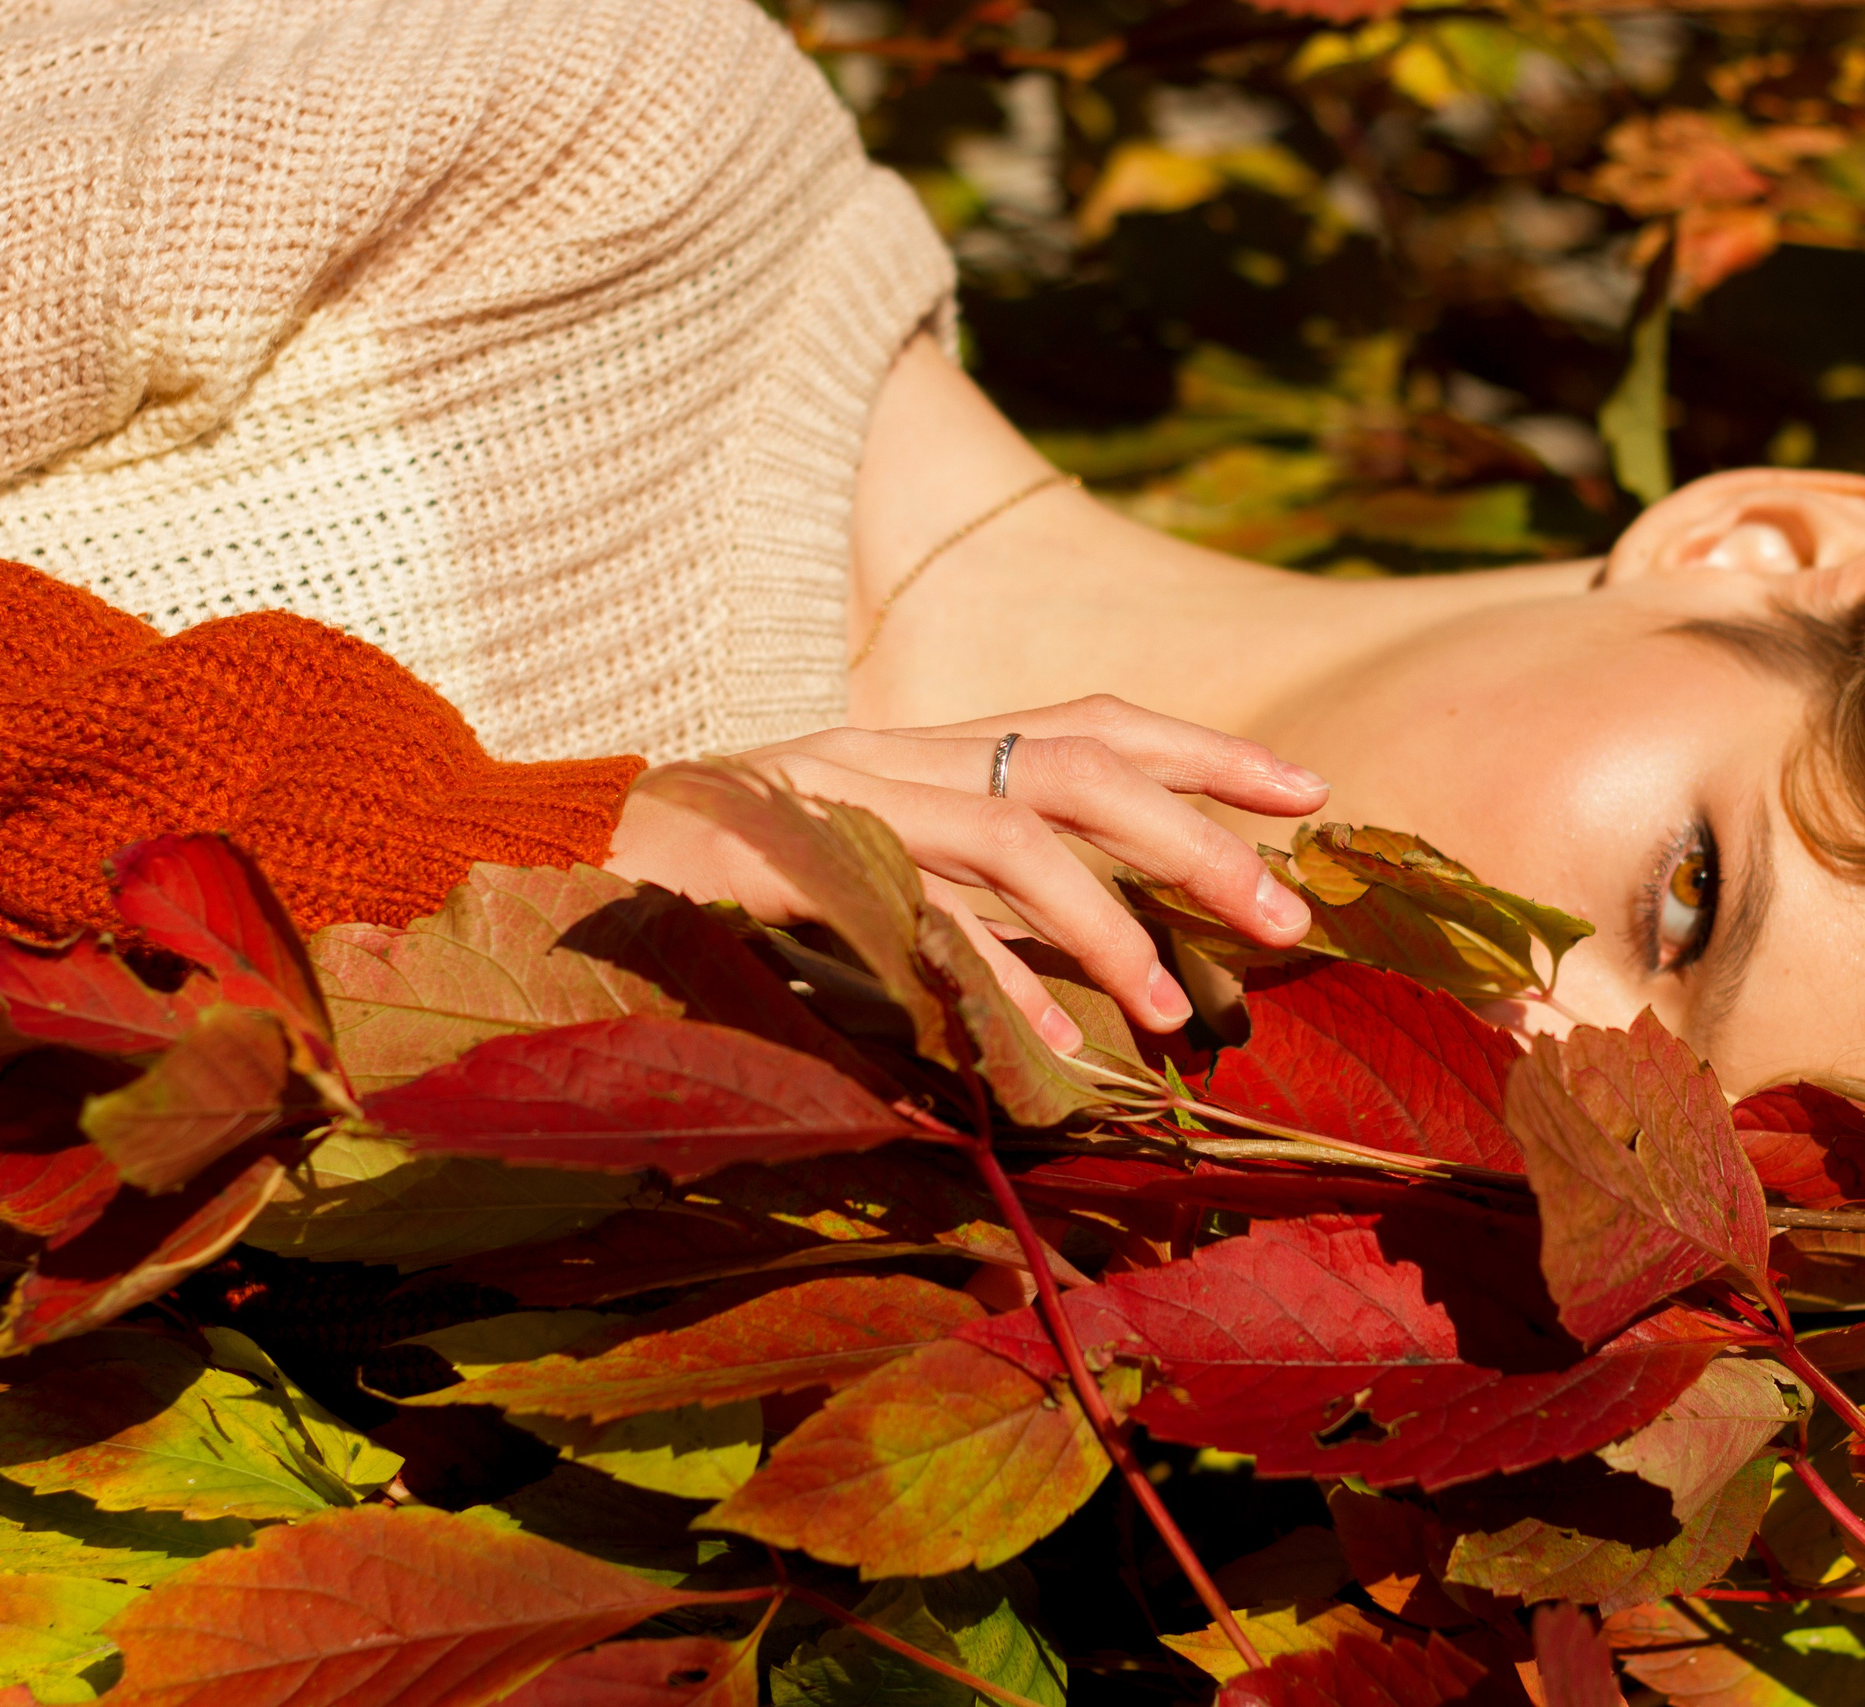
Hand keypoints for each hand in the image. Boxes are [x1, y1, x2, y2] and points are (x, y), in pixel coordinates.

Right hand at [604, 695, 1327, 1048]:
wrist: (554, 865)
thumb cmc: (723, 884)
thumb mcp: (867, 871)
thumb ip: (969, 894)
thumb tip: (1092, 967)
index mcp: (923, 747)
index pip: (1091, 721)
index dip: (1205, 752)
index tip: (1311, 796)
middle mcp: (893, 752)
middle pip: (1081, 765)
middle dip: (1198, 836)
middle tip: (1288, 916)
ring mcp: (836, 799)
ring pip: (1010, 831)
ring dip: (1112, 920)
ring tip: (1180, 1013)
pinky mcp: (779, 863)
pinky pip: (908, 912)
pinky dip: (984, 977)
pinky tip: (1045, 1045)